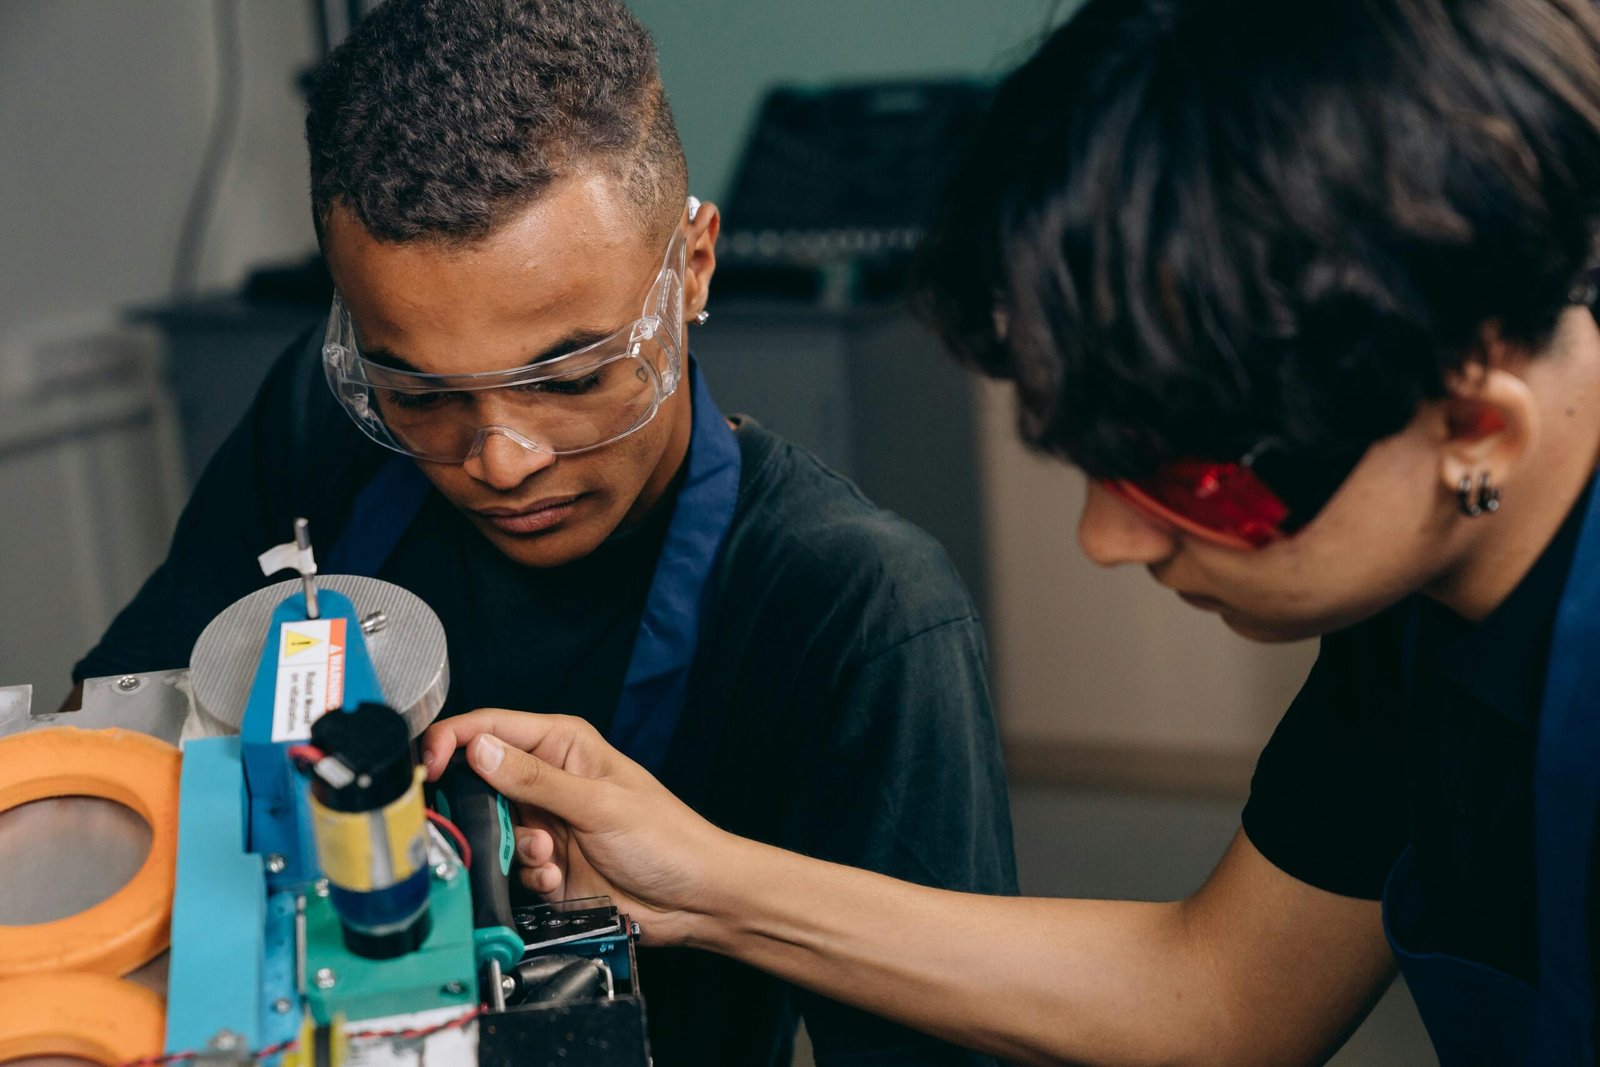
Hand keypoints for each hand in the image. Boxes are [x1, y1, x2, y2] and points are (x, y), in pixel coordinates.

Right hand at [420, 709, 733, 944]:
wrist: (694, 898)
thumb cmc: (666, 837)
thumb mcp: (597, 803)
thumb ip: (533, 778)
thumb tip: (478, 749)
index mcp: (562, 743)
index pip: (489, 727)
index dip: (452, 740)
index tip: (427, 764)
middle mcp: (548, 778)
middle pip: (480, 782)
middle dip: (484, 810)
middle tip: (501, 827)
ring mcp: (545, 821)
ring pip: (492, 830)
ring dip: (512, 848)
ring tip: (548, 855)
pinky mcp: (546, 862)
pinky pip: (509, 866)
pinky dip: (528, 875)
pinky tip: (559, 876)